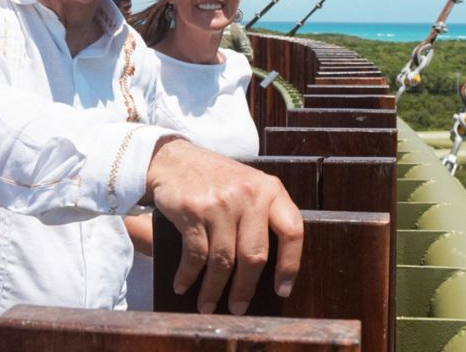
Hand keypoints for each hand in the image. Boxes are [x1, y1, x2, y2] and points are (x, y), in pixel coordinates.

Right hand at [145, 138, 302, 315]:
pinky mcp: (193, 210)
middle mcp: (249, 194)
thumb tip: (270, 269)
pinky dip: (188, 275)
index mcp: (270, 189)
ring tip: (207, 305)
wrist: (173, 158)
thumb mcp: (248, 185)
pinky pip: (196, 254)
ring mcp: (221, 202)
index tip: (282, 290)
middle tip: (238, 308)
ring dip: (213, 290)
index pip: (292, 231)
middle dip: (244, 289)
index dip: (290, 265)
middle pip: (254, 255)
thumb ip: (263, 214)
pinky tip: (183, 285)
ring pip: (223, 260)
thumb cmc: (215, 179)